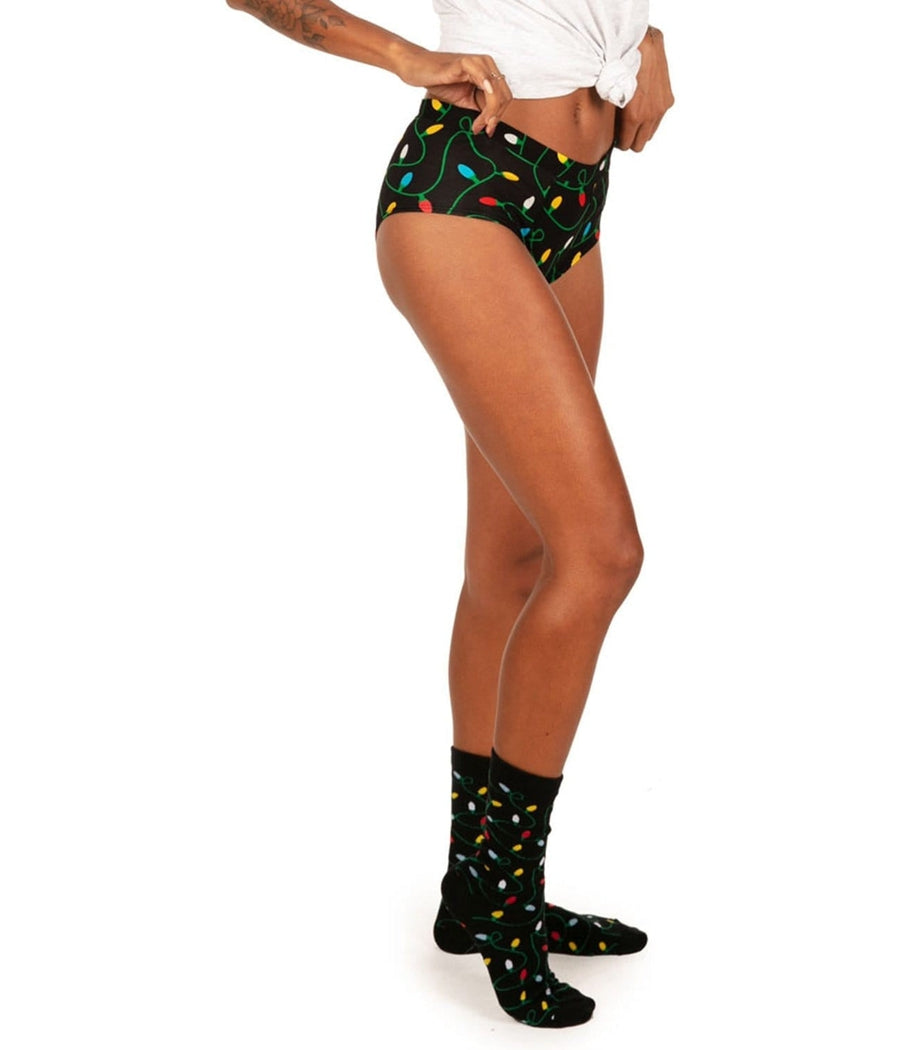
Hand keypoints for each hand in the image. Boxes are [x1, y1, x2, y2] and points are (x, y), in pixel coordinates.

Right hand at [395, 48, 512, 134]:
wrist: (418, 69)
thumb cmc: (439, 83)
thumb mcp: (464, 101)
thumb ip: (478, 109)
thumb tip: (491, 127)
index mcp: (489, 73)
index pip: (505, 97)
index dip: (499, 116)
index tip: (488, 131)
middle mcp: (487, 65)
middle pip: (504, 95)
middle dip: (495, 116)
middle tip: (482, 130)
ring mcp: (478, 62)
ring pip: (496, 90)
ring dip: (490, 112)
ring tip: (477, 125)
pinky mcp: (466, 62)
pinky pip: (483, 78)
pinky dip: (486, 94)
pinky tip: (483, 109)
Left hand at [615, 26, 673, 151]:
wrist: (643, 43)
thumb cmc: (622, 65)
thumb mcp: (610, 93)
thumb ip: (613, 115)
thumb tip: (609, 127)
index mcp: (634, 117)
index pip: (626, 144)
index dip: (618, 141)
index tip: (614, 135)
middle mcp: (650, 115)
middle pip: (639, 143)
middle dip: (630, 138)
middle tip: (621, 128)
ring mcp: (661, 108)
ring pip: (650, 132)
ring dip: (641, 128)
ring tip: (632, 115)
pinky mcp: (668, 100)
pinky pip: (658, 119)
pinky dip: (650, 116)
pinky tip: (643, 104)